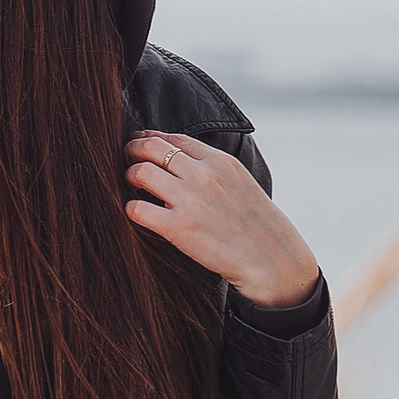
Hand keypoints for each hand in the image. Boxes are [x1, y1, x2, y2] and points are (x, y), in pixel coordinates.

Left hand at [123, 131, 319, 307]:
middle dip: (132, 150)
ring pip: (140, 172)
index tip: (140, 145)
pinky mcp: (179, 228)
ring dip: (128, 176)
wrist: (272, 260)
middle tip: (127, 161)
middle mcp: (204, 176)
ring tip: (130, 186)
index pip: (174, 138)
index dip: (150, 138)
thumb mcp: (241, 183)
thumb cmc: (257, 225)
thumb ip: (213, 169)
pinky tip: (135, 212)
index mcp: (220, 162)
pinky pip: (137, 209)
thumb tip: (181, 160)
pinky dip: (130, 208)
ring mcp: (190, 201)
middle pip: (151, 147)